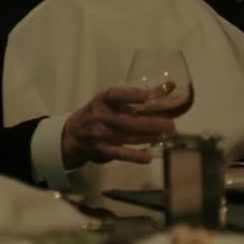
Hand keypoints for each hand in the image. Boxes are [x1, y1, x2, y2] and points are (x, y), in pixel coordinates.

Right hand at [61, 85, 176, 170]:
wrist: (73, 135)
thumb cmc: (98, 113)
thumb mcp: (112, 102)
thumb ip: (140, 96)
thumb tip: (170, 86)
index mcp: (102, 101)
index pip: (114, 95)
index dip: (130, 95)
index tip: (147, 95)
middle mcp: (100, 117)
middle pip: (126, 120)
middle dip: (150, 123)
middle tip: (170, 124)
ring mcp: (100, 134)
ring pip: (127, 136)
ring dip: (148, 137)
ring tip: (165, 135)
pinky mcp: (102, 150)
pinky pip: (119, 153)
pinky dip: (134, 156)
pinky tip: (148, 157)